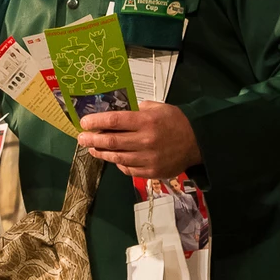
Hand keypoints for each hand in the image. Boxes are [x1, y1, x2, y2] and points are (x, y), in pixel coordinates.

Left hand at [77, 101, 201, 178]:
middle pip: (111, 142)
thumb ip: (137, 110)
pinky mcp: (152, 172)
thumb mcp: (158, 108)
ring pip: (117, 158)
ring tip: (91, 149)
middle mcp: (146, 140)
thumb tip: (115, 114)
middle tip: (81, 138)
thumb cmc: (176, 121)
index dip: (96, 122)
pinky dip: (118, 164)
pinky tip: (111, 159)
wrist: (198, 142)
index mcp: (147, 121)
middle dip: (92, 140)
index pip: (114, 121)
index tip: (84, 122)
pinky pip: (128, 170)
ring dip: (101, 153)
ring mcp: (148, 158)